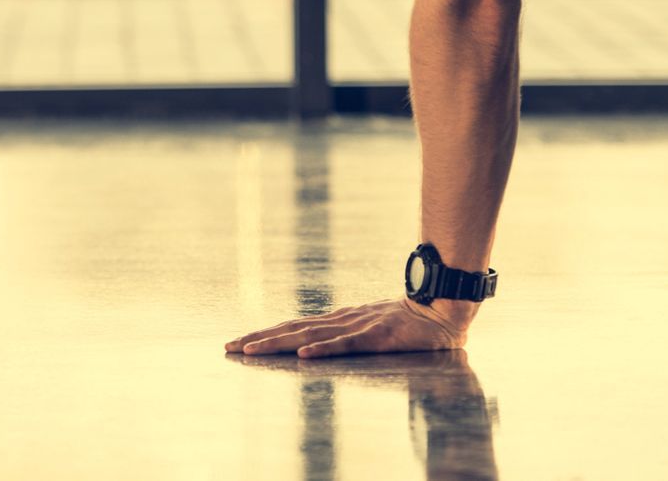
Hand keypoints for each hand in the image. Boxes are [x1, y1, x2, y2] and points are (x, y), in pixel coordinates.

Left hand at [226, 296, 469, 358]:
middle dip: (259, 339)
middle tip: (228, 347)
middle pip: (292, 330)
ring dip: (278, 344)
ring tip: (251, 350)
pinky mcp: (376, 337)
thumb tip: (318, 342)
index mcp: (338, 320)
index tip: (238, 342)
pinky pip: (346, 345)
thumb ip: (345, 333)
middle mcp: (341, 320)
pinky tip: (304, 355)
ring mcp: (357, 326)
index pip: (293, 327)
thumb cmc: (405, 322)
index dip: (265, 334)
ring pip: (310, 337)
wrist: (439, 311)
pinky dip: (323, 350)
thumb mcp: (366, 327)